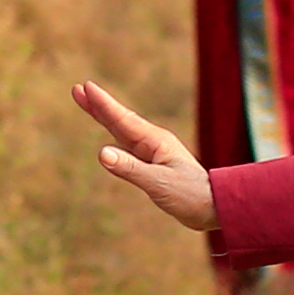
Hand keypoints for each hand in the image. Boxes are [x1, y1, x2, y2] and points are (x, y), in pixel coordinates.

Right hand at [77, 79, 216, 233]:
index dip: (102, 104)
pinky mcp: (154, 165)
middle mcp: (153, 143)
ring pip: (123, 132)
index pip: (123, 120)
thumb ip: (130, 168)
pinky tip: (111, 139)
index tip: (86, 87)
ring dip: (105, 118)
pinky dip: (115, 138)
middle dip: (98, 105)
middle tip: (78, 89)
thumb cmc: (191, 195)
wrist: (215, 207)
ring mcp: (154, 153)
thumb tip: (101, 152)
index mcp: (156, 141)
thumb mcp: (158, 183)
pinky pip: (128, 148)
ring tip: (89, 104)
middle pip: (120, 120)